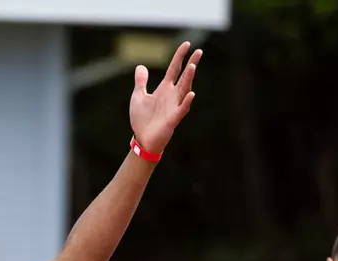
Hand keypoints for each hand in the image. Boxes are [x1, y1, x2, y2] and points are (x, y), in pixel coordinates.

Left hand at [129, 41, 201, 155]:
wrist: (142, 140)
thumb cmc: (141, 120)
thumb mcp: (138, 97)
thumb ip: (141, 82)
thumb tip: (140, 66)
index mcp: (164, 89)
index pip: (174, 68)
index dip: (180, 56)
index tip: (187, 44)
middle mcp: (172, 95)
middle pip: (184, 77)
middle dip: (191, 64)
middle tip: (199, 51)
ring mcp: (174, 106)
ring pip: (185, 90)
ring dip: (189, 79)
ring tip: (192, 67)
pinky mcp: (173, 119)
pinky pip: (182, 109)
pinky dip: (186, 102)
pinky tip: (191, 94)